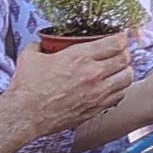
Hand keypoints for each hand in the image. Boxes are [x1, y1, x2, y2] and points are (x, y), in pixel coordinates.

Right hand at [7, 29, 134, 138]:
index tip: (119, 37)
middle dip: (124, 53)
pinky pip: (120, 96)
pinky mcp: (97, 108)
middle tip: (119, 52)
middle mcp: (93, 74)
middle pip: (125, 58)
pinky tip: (112, 87)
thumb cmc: (27, 88)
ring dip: (125, 71)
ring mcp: (97, 93)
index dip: (120, 38)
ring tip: (119, 70)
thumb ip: (40, 46)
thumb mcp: (30, 57)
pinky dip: (120, 89)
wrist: (25, 115)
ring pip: (127, 78)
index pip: (114, 43)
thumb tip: (41, 44)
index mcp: (79, 56)